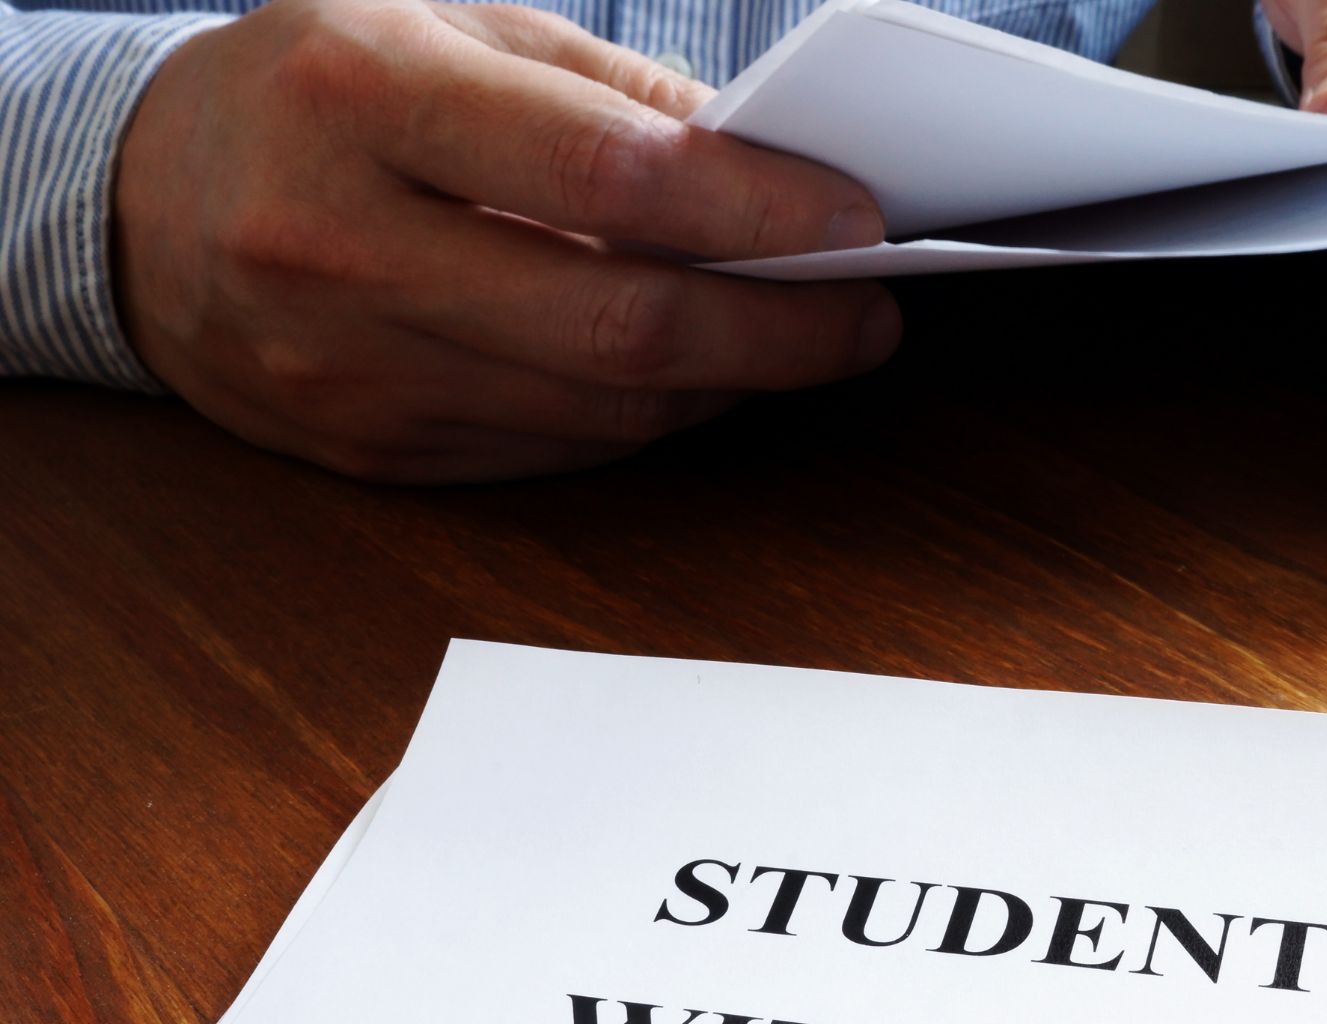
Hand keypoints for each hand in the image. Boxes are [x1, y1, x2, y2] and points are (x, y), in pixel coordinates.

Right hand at [115, 0, 898, 482]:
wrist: (140, 200)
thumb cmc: (318, 86)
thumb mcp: (449, 26)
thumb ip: (611, 95)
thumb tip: (771, 166)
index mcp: (364, 98)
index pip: (607, 176)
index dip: (755, 210)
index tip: (855, 220)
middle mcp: (342, 245)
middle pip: (619, 327)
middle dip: (777, 332)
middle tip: (868, 317)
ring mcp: (347, 368)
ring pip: (599, 413)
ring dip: (726, 382)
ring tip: (797, 337)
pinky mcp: (364, 449)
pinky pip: (552, 452)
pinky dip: (645, 419)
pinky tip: (693, 375)